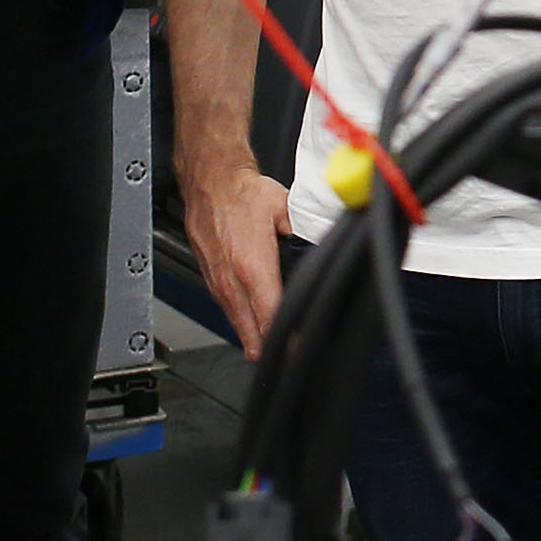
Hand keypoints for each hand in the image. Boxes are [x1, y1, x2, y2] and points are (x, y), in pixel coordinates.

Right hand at [186, 161, 298, 355]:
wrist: (209, 181)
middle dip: (273, 349)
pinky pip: (228, 311)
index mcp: (252, 267)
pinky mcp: (211, 279)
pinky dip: (243, 322)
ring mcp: (219, 282)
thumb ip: (307, 231)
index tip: (301, 351)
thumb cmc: (242, 192)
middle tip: (292, 359)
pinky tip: (254, 325)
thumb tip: (331, 242)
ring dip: (256, 338)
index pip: (271, 317)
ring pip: (238, 325)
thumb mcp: (284, 209)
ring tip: (276, 350)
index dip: (287, 340)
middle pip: (252, 332)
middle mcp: (232, 281)